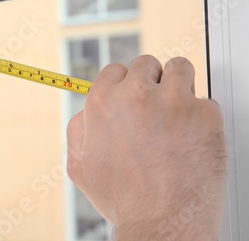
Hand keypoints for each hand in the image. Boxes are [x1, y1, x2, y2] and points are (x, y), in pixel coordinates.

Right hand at [67, 55, 226, 240]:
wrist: (161, 222)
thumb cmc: (123, 198)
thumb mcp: (80, 165)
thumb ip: (79, 130)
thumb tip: (87, 112)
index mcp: (103, 102)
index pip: (116, 70)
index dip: (125, 85)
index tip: (133, 96)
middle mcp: (136, 95)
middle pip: (146, 64)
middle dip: (150, 82)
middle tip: (155, 107)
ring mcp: (173, 101)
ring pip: (179, 68)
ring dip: (178, 84)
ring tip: (177, 111)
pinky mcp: (204, 114)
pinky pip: (206, 100)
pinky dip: (201, 116)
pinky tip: (192, 137)